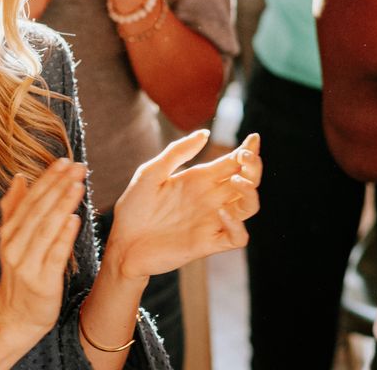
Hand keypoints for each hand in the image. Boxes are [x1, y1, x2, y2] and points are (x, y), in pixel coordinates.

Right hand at [0, 158, 86, 338]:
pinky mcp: (42, 282)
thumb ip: (14, 209)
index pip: (30, 200)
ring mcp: (26, 265)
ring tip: (78, 185)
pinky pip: (54, 255)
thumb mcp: (13, 241)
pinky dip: (64, 236)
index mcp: (9, 233)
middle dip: (58, 186)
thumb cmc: (20, 275)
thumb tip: (19, 178)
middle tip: (77, 167)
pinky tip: (74, 219)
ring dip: (62, 205)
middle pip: (38, 210)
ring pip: (46, 229)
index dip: (47, 179)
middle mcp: (14, 246)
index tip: (64, 160)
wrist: (16, 316)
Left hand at [104, 130, 260, 279]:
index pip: (232, 163)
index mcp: (199, 180)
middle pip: (246, 181)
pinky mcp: (208, 243)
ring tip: (237, 179)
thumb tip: (205, 133)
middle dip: (253, 166)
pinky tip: (221, 211)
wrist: (123, 243)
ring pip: (248, 206)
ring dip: (250, 193)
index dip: (247, 150)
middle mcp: (210, 199)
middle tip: (245, 156)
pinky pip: (237, 237)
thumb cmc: (134, 208)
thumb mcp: (151, 173)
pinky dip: (237, 225)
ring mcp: (212, 221)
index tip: (254, 137)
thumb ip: (177, 152)